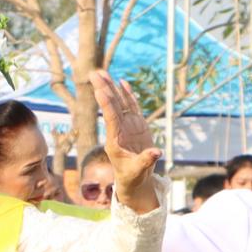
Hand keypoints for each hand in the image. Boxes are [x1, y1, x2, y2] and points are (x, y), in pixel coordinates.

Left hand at [91, 72, 163, 211]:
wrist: (134, 179)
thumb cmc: (133, 176)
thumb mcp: (138, 170)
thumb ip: (145, 160)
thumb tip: (156, 152)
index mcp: (115, 140)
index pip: (111, 119)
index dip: (106, 104)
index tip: (99, 90)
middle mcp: (118, 130)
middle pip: (111, 106)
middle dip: (103, 89)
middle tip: (94, 73)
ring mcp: (126, 126)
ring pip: (119, 103)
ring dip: (111, 88)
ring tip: (102, 73)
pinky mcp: (136, 125)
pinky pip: (131, 107)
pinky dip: (127, 95)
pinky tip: (121, 82)